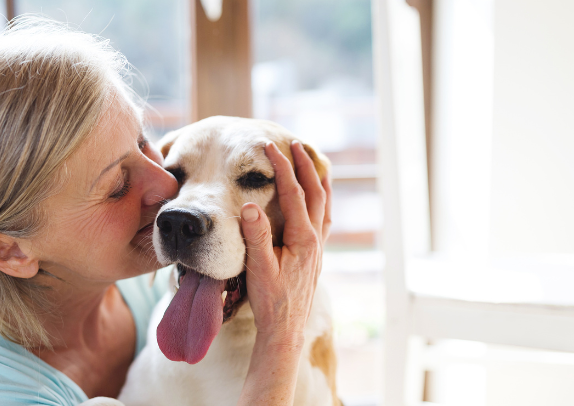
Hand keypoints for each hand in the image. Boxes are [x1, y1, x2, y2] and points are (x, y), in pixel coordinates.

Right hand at [240, 141, 331, 343]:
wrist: (285, 329)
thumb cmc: (270, 301)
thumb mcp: (258, 268)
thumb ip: (256, 236)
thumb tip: (250, 205)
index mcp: (303, 239)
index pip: (293, 193)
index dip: (282, 167)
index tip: (269, 147)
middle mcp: (315, 240)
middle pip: (315, 192)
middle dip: (305, 165)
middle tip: (295, 143)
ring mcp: (318, 247)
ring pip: (324, 204)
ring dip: (318, 180)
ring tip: (313, 162)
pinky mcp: (315, 255)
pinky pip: (323, 219)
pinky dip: (321, 201)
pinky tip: (317, 199)